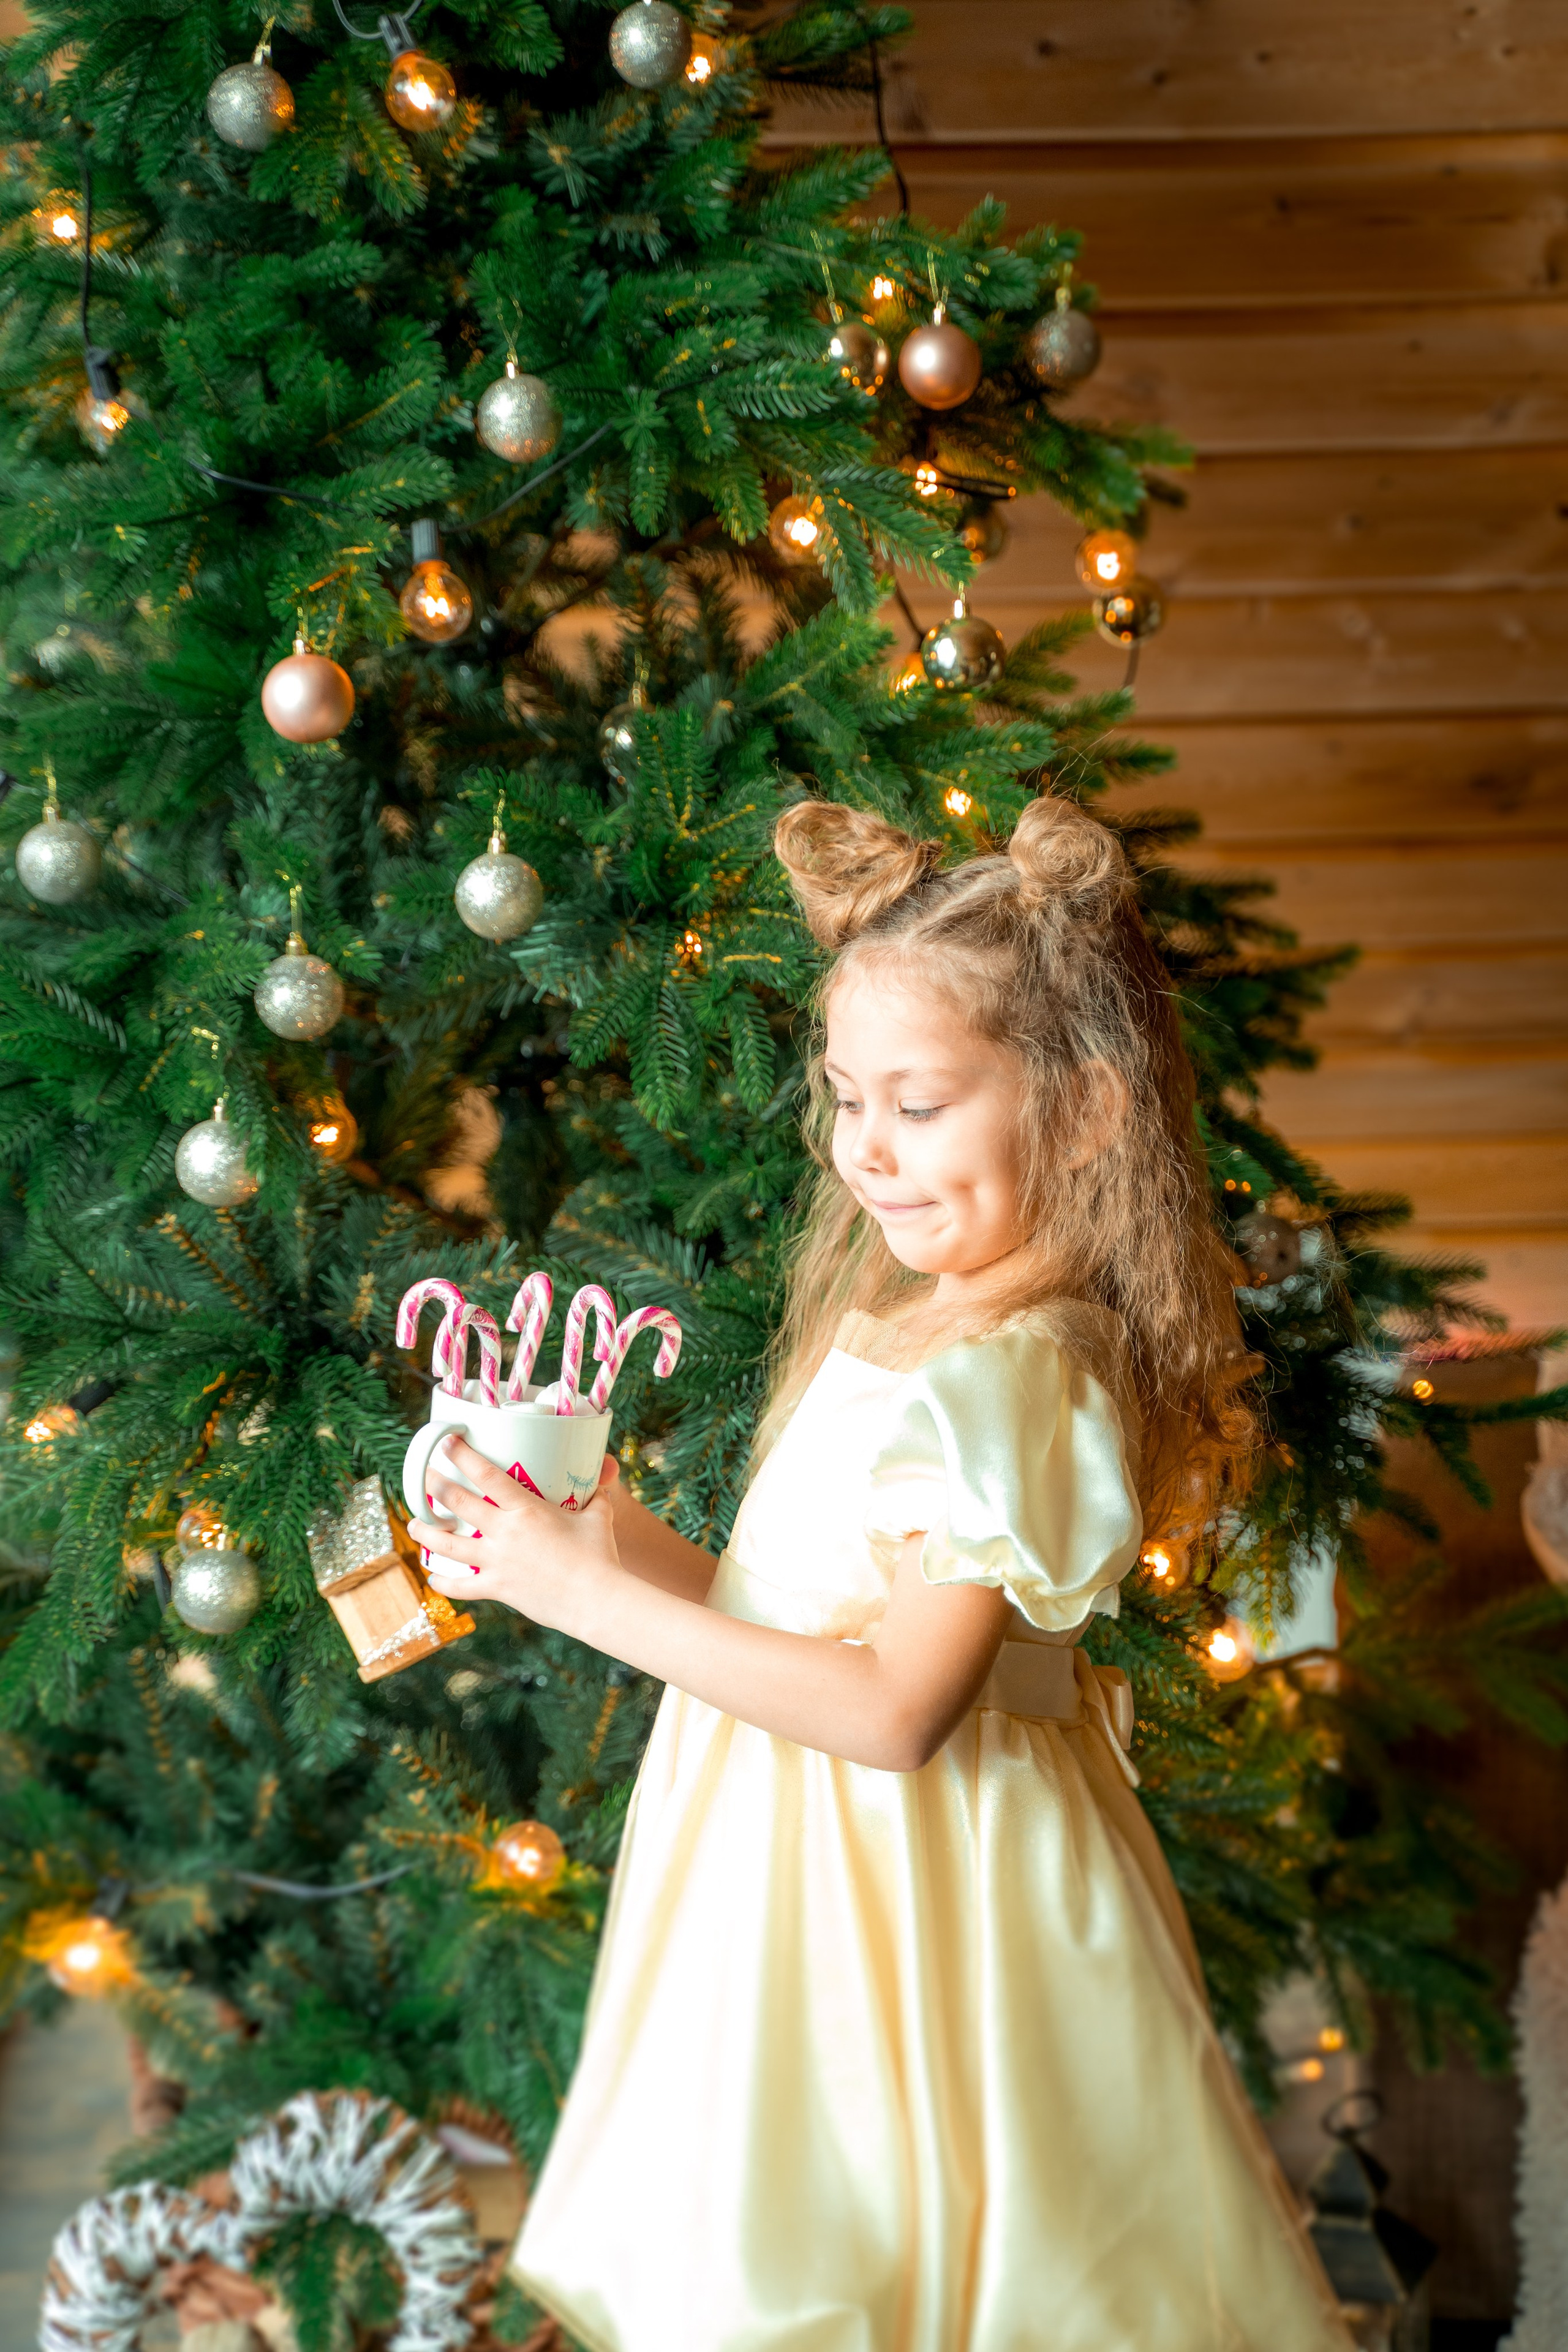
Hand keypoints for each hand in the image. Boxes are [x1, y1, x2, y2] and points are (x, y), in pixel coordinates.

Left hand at [407, 1435, 623, 1636]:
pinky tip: (433, 1577)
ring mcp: (497, 1561)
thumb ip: (595, 1497)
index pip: (486, 1474)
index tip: (445, 1443)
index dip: (462, 1456)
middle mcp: (504, 1532)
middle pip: (456, 1503)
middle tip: (422, 1478)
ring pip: (447, 1545)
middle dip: (434, 1487)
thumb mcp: (599, 1516)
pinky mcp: (497, 1588)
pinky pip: (461, 1587)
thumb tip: (601, 1485)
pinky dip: (443, 1583)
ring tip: (412, 1524)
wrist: (595, 1599)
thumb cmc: (600, 1555)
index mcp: (526, 1508)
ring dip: (425, 1532)